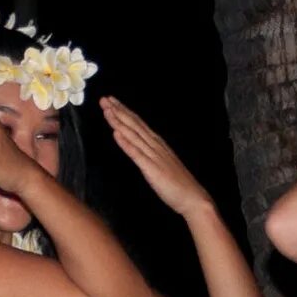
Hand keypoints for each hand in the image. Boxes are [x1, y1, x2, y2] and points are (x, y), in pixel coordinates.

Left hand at [102, 98, 213, 217]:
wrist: (192, 197)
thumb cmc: (178, 183)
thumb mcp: (162, 163)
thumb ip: (151, 154)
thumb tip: (140, 146)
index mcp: (157, 144)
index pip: (138, 124)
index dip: (124, 112)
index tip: (112, 102)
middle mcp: (155, 146)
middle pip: (134, 125)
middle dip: (118, 111)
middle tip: (104, 99)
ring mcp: (153, 156)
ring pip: (133, 135)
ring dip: (119, 122)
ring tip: (107, 111)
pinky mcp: (151, 168)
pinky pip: (136, 154)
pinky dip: (126, 142)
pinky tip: (116, 134)